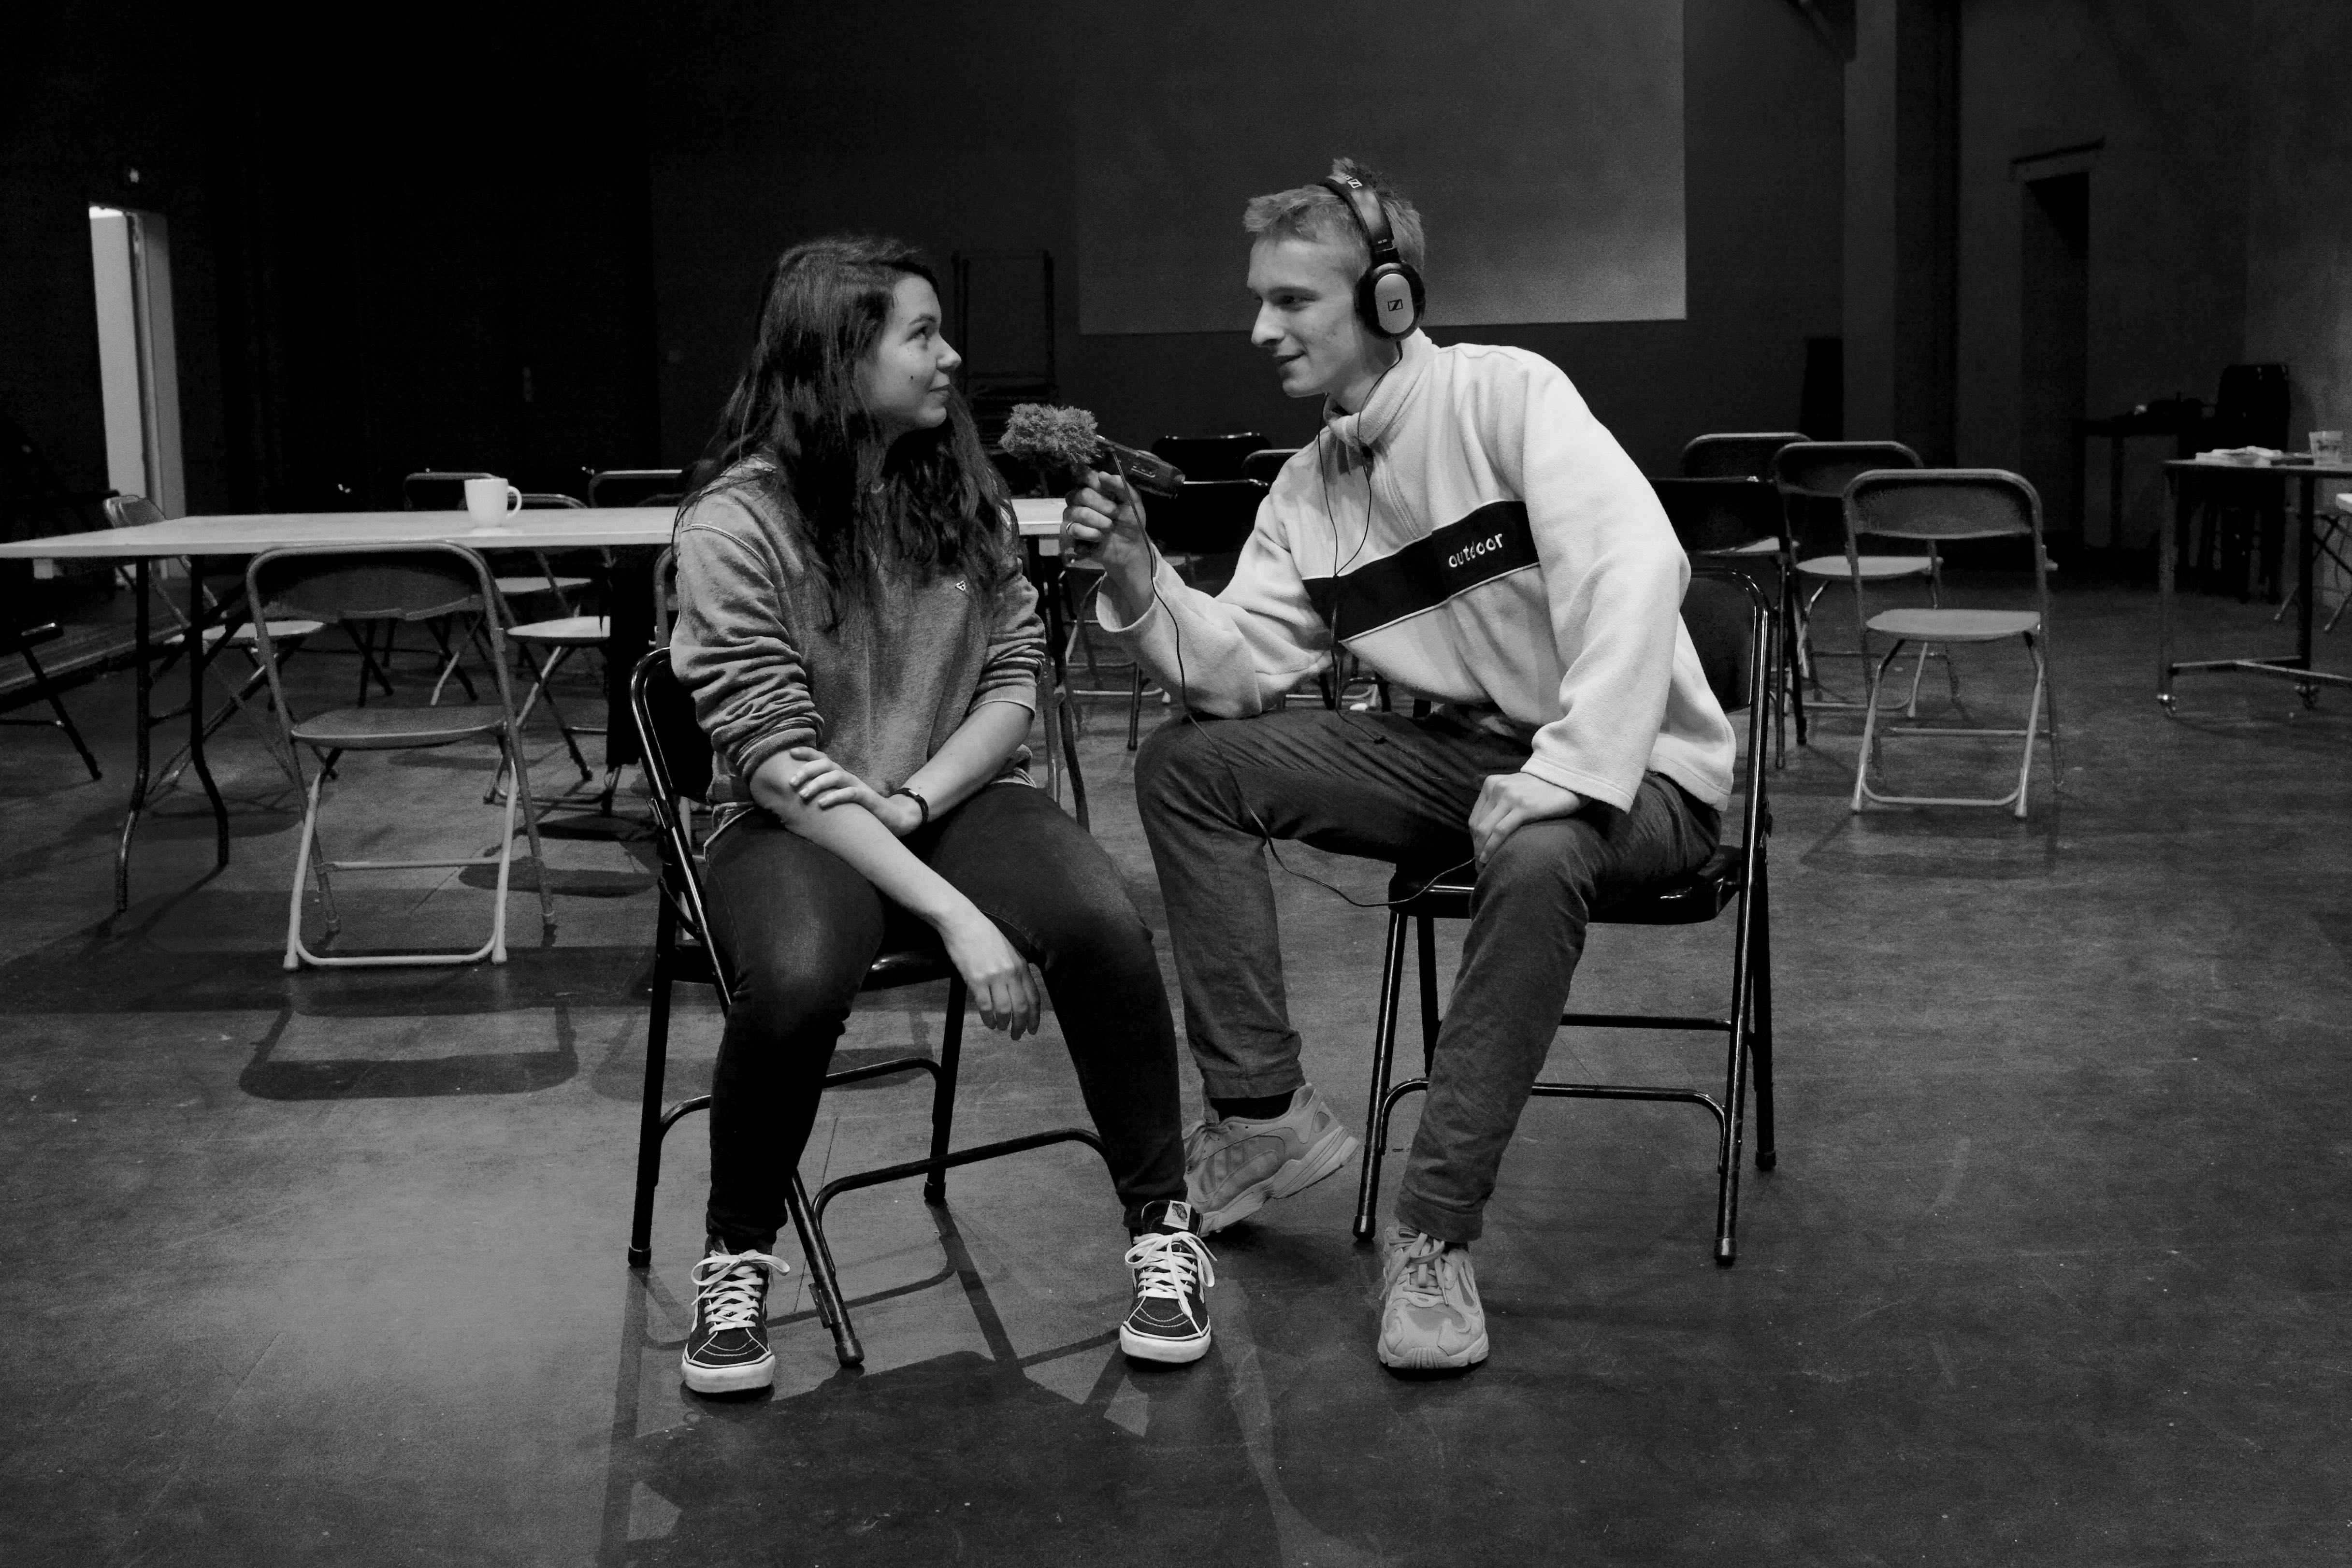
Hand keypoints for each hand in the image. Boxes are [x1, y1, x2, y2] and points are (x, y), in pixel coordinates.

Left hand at [782, 746, 917, 835]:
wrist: (891, 818)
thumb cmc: (859, 810)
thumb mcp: (839, 799)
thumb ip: (823, 795)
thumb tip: (797, 798)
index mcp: (839, 775)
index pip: (822, 758)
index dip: (807, 753)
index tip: (790, 753)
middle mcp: (847, 777)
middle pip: (826, 764)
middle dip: (807, 771)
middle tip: (791, 783)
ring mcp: (858, 786)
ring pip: (836, 776)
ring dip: (818, 784)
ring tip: (803, 795)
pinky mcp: (866, 798)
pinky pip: (850, 793)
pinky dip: (835, 797)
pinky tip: (822, 804)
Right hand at [937, 903, 1042, 1037]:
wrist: (963, 923)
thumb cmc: (984, 936)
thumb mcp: (1008, 951)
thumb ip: (1016, 971)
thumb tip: (1019, 993)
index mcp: (1021, 965)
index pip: (1034, 997)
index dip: (1035, 1017)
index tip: (1032, 1029)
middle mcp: (1011, 972)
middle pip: (1022, 1007)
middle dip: (1021, 1026)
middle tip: (1016, 1036)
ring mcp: (994, 976)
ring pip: (1005, 1010)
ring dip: (1004, 1024)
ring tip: (1001, 1028)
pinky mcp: (976, 979)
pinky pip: (985, 1006)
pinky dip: (988, 1018)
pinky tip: (988, 1023)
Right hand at [1062, 467, 1154, 593]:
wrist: (1130, 548)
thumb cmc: (1130, 521)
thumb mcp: (1132, 501)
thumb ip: (1120, 485)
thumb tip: (1102, 474)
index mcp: (1093, 487)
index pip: (1085, 475)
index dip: (1097, 484)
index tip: (1112, 494)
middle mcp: (1078, 499)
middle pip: (1081, 494)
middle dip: (1103, 506)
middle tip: (1115, 514)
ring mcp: (1072, 516)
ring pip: (1076, 512)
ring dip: (1098, 521)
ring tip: (1109, 528)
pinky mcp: (1069, 534)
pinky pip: (1072, 530)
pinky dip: (1090, 535)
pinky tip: (1099, 539)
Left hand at [1468, 773, 1584, 867]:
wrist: (1569, 778)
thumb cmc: (1544, 789)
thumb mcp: (1515, 789)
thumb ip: (1501, 803)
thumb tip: (1489, 831)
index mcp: (1491, 784)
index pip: (1475, 818)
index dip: (1474, 840)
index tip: (1478, 854)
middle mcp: (1497, 788)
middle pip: (1478, 826)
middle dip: (1476, 849)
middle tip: (1479, 867)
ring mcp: (1510, 797)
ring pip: (1486, 830)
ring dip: (1481, 852)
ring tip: (1484, 868)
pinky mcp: (1524, 807)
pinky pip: (1501, 831)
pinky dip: (1492, 848)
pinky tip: (1490, 859)